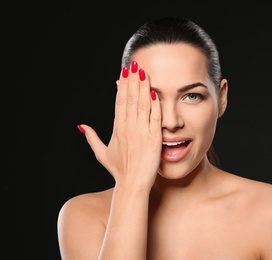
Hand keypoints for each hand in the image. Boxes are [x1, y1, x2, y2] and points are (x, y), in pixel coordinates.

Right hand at [79, 61, 161, 188]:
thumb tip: (81, 126)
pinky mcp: (154, 138)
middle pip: (130, 99)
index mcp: (117, 128)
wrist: (133, 183)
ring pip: (141, 105)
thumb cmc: (119, 170)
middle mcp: (128, 127)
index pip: (119, 102)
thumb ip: (92, 138)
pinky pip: (155, 118)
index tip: (124, 73)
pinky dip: (155, 105)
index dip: (122, 86)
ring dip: (142, 87)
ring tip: (143, 72)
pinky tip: (155, 92)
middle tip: (134, 65)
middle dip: (132, 81)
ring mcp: (141, 132)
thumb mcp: (102, 153)